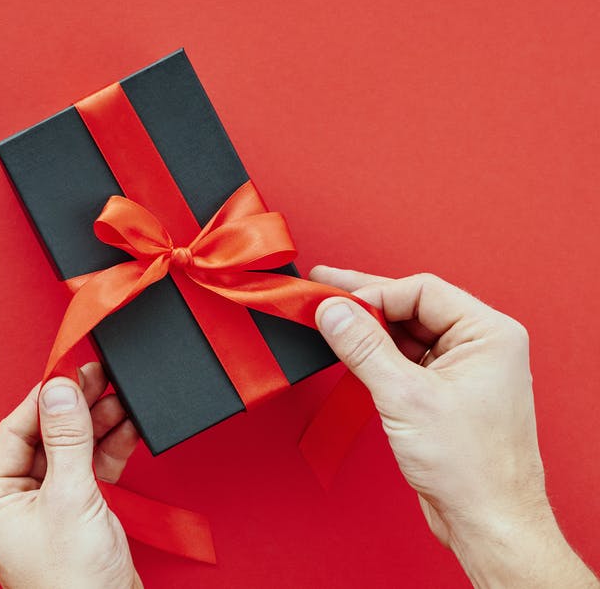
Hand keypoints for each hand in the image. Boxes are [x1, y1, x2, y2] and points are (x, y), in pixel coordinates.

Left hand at [0, 363, 142, 588]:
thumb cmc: (73, 584)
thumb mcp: (70, 498)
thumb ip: (67, 438)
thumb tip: (60, 388)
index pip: (13, 430)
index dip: (45, 398)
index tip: (70, 369)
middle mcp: (12, 503)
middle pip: (43, 437)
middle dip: (75, 408)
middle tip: (100, 375)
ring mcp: (45, 510)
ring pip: (69, 451)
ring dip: (96, 424)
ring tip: (120, 395)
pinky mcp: (74, 516)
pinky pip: (87, 470)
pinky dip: (108, 449)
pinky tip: (126, 427)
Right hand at [311, 266, 596, 587]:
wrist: (487, 520)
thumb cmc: (470, 467)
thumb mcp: (405, 397)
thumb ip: (363, 348)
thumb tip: (333, 311)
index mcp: (488, 334)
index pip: (421, 291)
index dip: (374, 294)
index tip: (334, 304)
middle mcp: (480, 347)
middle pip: (412, 308)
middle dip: (365, 305)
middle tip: (323, 290)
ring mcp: (463, 371)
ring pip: (406, 335)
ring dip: (368, 334)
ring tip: (328, 327)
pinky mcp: (446, 394)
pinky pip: (406, 362)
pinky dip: (376, 359)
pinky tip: (350, 358)